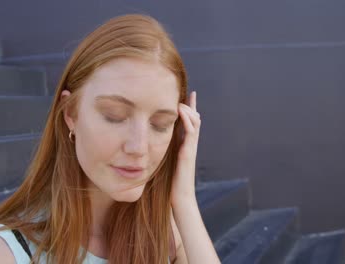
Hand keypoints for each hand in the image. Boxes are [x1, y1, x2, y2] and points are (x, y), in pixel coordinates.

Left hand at [171, 91, 200, 205]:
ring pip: (195, 123)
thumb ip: (161, 151)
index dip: (189, 110)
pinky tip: (181, 113)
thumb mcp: (164, 161)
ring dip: (189, 111)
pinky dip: (187, 121)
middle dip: (192, 106)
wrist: (178, 197)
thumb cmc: (170, 183)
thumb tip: (149, 144)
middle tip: (190, 94)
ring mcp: (191, 148)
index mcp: (183, 145)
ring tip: (183, 101)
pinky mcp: (188, 152)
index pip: (188, 123)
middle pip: (195, 120)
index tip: (188, 96)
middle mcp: (190, 145)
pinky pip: (190, 133)